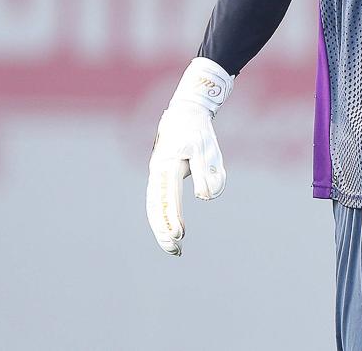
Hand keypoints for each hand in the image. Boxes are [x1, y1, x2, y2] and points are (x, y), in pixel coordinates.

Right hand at [145, 58, 233, 255]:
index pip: (167, 197)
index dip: (172, 217)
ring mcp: (157, 174)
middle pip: (155, 207)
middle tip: (176, 250)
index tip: (179, 235)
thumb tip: (204, 197)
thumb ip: (206, 171)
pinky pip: (159, 201)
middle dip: (163, 230)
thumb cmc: (198, 130)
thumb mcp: (206, 148)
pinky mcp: (162, 176)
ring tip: (175, 248)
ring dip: (162, 228)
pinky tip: (175, 231)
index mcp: (166, 165)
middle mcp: (157, 172)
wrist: (186, 111)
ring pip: (154, 207)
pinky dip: (164, 217)